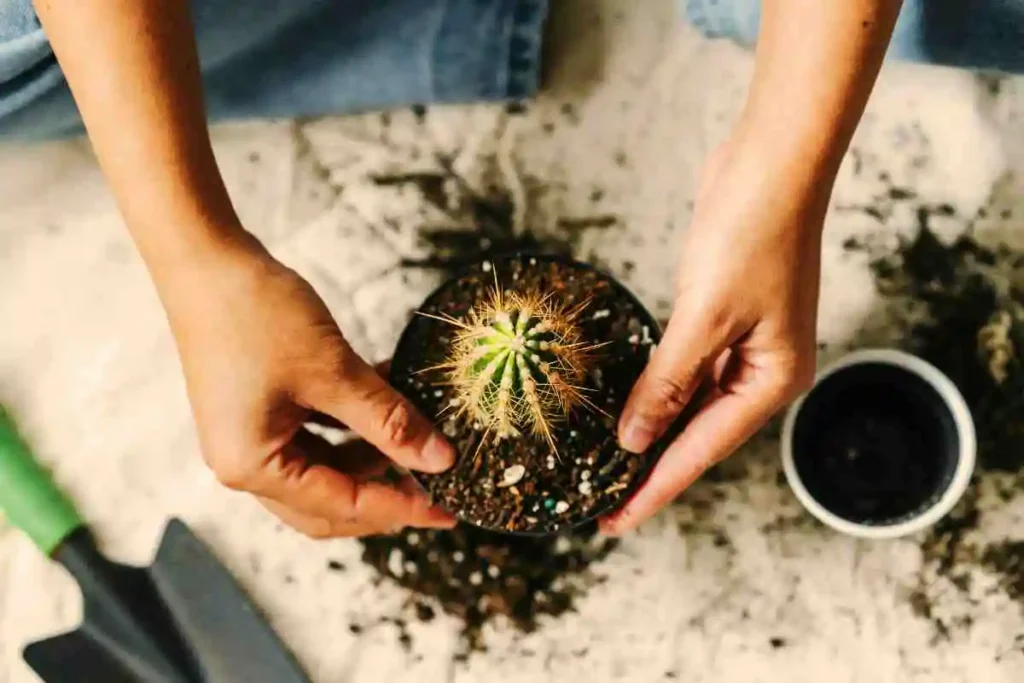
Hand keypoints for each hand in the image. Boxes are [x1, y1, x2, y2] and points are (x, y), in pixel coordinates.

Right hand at [160, 237, 455, 537]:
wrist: (205, 258)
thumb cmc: (256, 313)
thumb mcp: (334, 372)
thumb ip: (390, 421)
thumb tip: (440, 459)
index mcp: (253, 467)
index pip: (341, 506)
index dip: (400, 507)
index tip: (447, 509)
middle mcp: (243, 462)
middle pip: (328, 502)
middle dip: (382, 495)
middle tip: (435, 486)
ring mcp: (248, 436)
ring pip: (324, 468)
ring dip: (371, 456)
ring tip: (418, 435)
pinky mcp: (256, 409)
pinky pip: (314, 434)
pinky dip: (351, 426)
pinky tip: (388, 400)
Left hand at [601, 137, 825, 533]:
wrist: (771, 163)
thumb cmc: (752, 233)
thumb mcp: (703, 317)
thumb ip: (668, 382)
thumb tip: (635, 438)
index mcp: (772, 380)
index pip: (701, 450)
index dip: (654, 488)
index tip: (615, 521)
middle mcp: (764, 371)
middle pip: (697, 434)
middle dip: (649, 466)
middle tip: (601, 501)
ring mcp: (746, 343)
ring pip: (690, 403)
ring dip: (651, 430)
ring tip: (608, 464)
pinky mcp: (724, 317)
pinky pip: (686, 369)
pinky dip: (658, 389)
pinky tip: (629, 405)